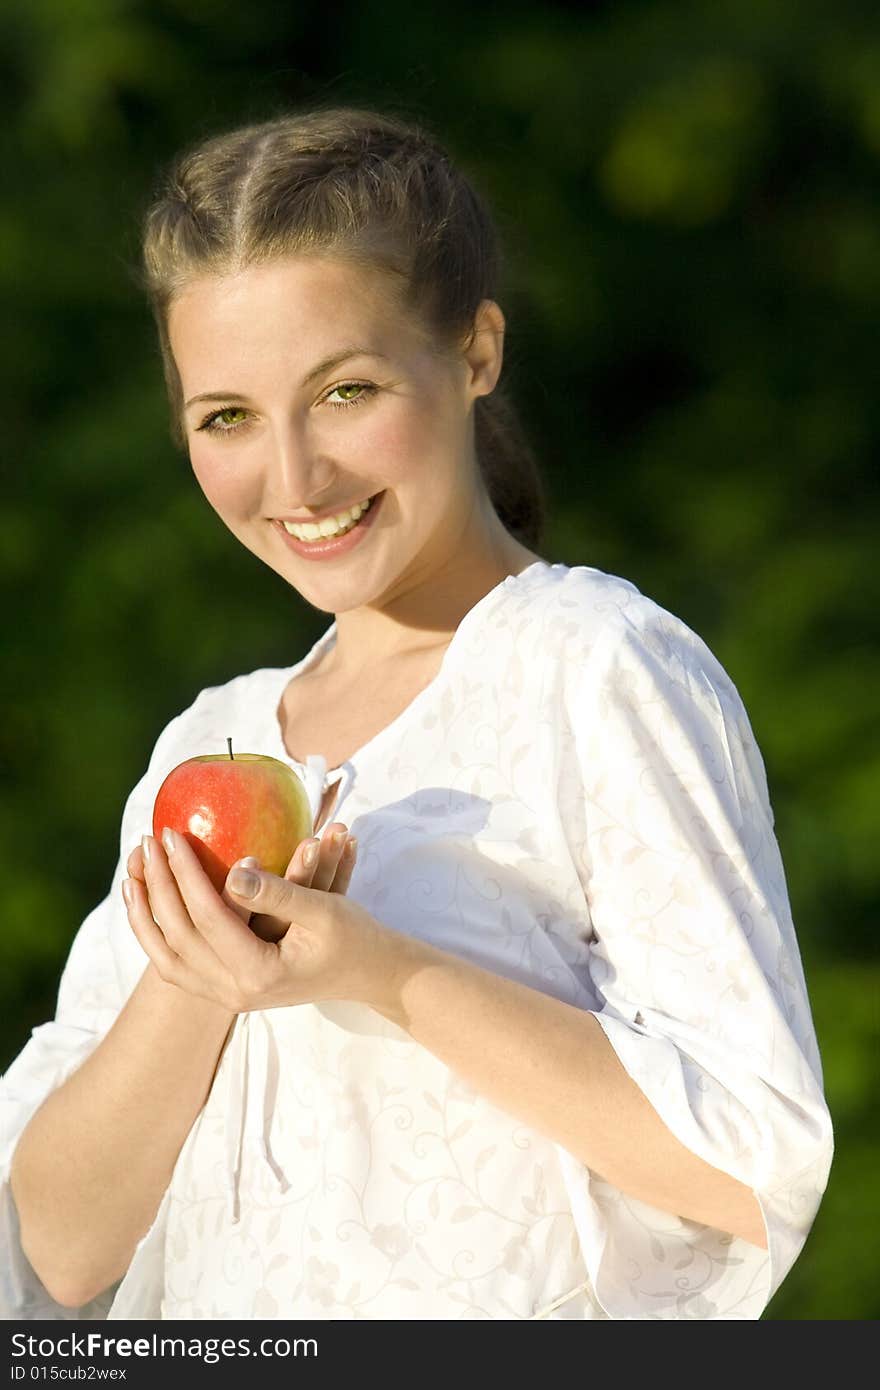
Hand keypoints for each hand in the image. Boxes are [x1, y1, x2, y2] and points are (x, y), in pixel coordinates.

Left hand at [123, 826, 401, 1012]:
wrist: (371, 976)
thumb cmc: (355, 937)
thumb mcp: (324, 910)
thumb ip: (278, 892)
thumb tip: (234, 868)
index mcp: (259, 973)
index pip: (208, 917)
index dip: (186, 873)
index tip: (171, 834)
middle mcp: (236, 992)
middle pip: (178, 937)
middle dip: (158, 886)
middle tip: (148, 842)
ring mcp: (229, 996)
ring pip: (167, 958)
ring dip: (144, 915)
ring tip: (131, 873)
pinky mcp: (228, 989)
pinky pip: (176, 965)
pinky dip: (155, 935)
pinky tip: (147, 905)